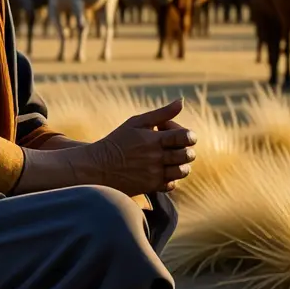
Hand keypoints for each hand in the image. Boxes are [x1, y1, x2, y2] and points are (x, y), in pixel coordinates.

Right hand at [80, 98, 197, 194]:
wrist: (99, 166)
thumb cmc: (119, 140)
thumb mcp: (137, 122)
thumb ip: (161, 113)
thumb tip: (181, 101)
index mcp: (154, 140)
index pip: (184, 137)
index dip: (190, 136)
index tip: (184, 135)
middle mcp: (156, 158)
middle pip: (187, 155)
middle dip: (187, 150)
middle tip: (178, 147)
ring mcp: (154, 174)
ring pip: (183, 171)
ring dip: (182, 164)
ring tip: (171, 159)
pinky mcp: (151, 187)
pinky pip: (172, 185)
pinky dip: (172, 178)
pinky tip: (162, 171)